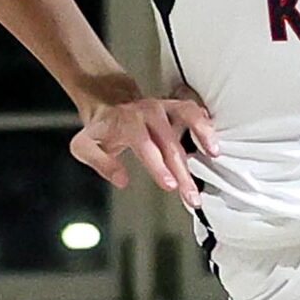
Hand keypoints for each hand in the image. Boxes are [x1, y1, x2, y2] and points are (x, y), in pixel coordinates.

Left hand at [69, 85, 220, 210]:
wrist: (107, 103)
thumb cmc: (100, 130)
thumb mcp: (84, 146)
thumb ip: (101, 163)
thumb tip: (122, 180)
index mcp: (127, 122)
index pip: (145, 145)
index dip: (159, 167)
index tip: (170, 186)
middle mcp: (148, 112)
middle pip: (170, 142)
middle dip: (183, 171)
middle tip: (191, 196)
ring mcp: (163, 106)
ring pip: (187, 117)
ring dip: (203, 134)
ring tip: (214, 154)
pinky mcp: (174, 106)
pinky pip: (193, 110)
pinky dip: (205, 123)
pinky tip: (213, 141)